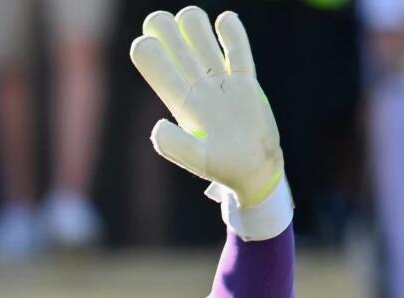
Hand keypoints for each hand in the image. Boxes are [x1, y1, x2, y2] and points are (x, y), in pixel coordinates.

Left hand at [130, 7, 283, 207]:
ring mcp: (219, 81)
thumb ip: (175, 146)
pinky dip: (231, 31)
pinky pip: (237, 49)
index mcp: (179, 102)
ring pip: (201, 39)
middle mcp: (196, 86)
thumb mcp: (198, 160)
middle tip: (167, 26)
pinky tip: (225, 22)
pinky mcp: (244, 81)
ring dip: (194, 24)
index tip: (147, 44)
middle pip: (173, 44)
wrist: (255, 170)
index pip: (155, 67)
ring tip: (198, 26)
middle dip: (164, 28)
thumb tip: (157, 125)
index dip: (148, 52)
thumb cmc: (224, 168)